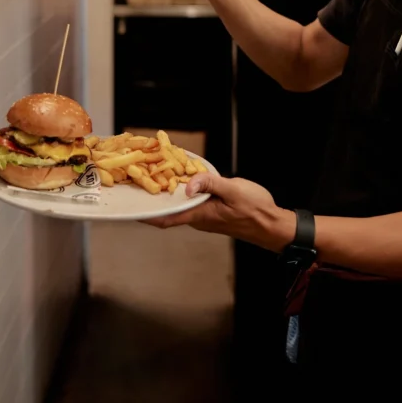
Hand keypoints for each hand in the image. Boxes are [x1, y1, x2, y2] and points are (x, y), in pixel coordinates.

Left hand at [146, 171, 295, 251]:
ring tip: (155, 177)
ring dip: (168, 195)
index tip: (130, 209)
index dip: (146, 215)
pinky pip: (192, 203)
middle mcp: (199, 217)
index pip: (167, 218)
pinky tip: (182, 180)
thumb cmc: (255, 210)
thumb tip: (187, 185)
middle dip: (154, 199)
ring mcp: (206, 216)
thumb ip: (210, 184)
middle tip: (139, 182)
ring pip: (181, 206)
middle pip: (170, 211)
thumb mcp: (234, 190)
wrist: (271, 225)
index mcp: (200, 214)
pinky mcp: (213, 212)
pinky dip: (183, 193)